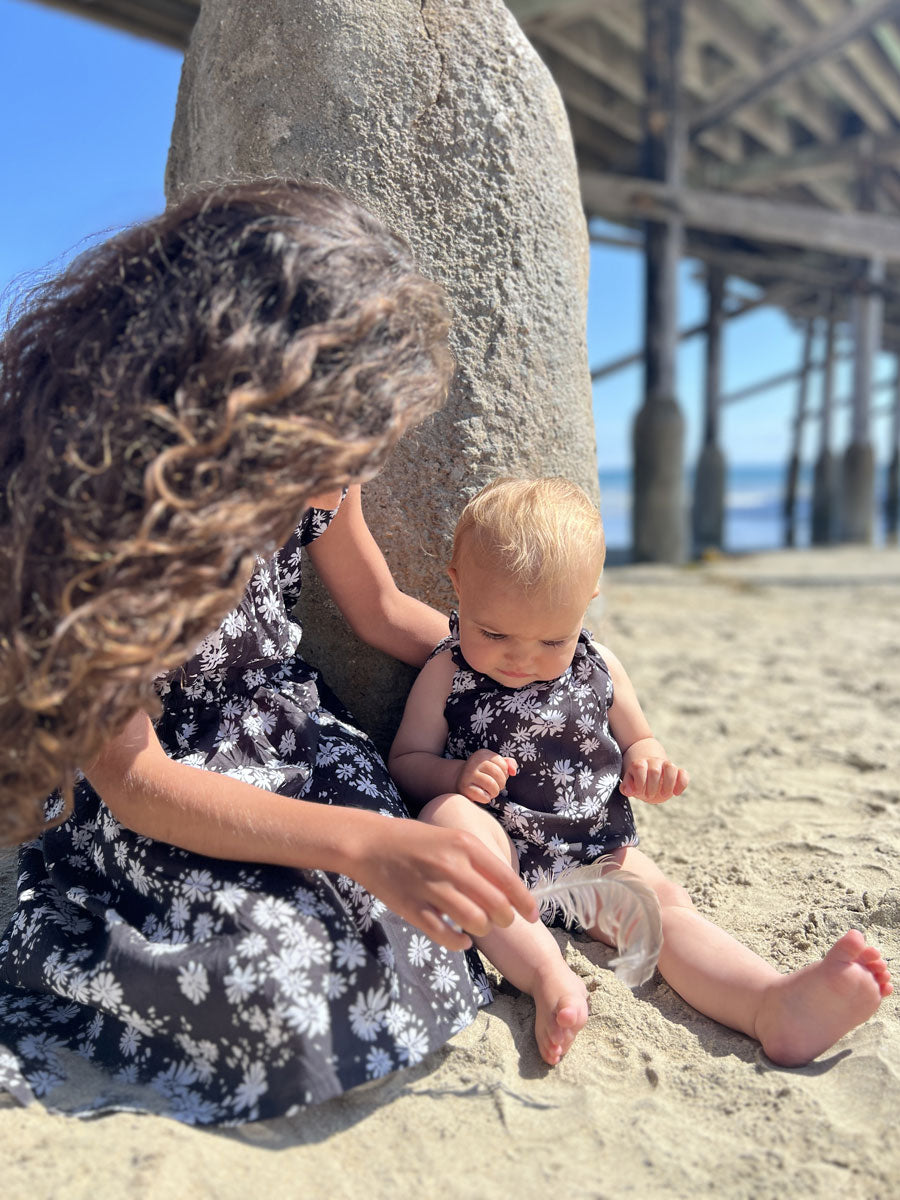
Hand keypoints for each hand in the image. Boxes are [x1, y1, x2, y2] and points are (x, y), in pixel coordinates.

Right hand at [350, 817, 537, 950]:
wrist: (370, 843)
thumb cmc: (416, 840)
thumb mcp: (451, 838)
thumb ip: (478, 861)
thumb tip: (508, 889)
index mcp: (465, 845)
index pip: (508, 880)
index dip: (525, 903)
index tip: (533, 916)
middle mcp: (451, 866)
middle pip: (496, 906)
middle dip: (506, 920)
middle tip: (503, 923)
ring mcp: (431, 888)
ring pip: (475, 923)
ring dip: (482, 931)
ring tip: (478, 928)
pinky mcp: (413, 909)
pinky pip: (446, 936)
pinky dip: (459, 943)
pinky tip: (461, 940)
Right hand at [457, 749, 516, 803]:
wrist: (460, 780)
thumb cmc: (484, 773)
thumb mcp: (496, 764)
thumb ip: (509, 763)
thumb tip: (513, 771)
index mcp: (482, 754)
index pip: (503, 764)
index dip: (505, 773)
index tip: (498, 776)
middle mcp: (474, 762)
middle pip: (498, 774)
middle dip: (501, 784)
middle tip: (496, 786)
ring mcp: (468, 774)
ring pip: (492, 786)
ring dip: (495, 792)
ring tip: (490, 791)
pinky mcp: (464, 787)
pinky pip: (484, 796)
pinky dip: (487, 798)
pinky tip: (482, 795)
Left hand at [620, 755, 687, 803]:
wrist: (649, 770)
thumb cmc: (638, 779)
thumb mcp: (630, 782)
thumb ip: (627, 786)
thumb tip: (629, 791)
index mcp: (640, 764)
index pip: (639, 767)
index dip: (639, 781)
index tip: (638, 792)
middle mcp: (654, 762)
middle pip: (654, 770)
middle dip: (652, 786)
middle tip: (649, 796)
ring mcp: (666, 766)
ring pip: (670, 768)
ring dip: (667, 784)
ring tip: (663, 794)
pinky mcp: (677, 772)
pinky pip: (683, 774)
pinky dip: (682, 784)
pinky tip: (676, 793)